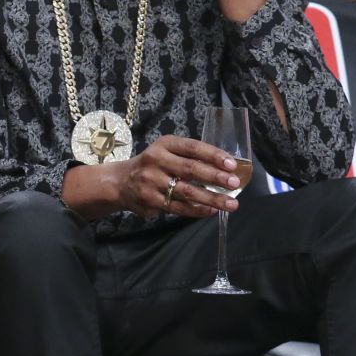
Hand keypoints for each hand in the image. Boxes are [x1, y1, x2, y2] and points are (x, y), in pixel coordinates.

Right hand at [114, 136, 242, 218]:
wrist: (120, 182)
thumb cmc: (152, 165)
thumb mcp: (165, 152)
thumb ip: (189, 157)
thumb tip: (225, 168)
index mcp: (164, 144)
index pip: (192, 147)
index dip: (213, 155)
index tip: (232, 164)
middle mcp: (156, 160)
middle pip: (190, 169)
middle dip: (215, 177)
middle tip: (234, 183)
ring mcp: (152, 181)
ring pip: (187, 191)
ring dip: (212, 198)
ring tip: (231, 204)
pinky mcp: (150, 200)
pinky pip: (179, 207)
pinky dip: (197, 210)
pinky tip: (211, 211)